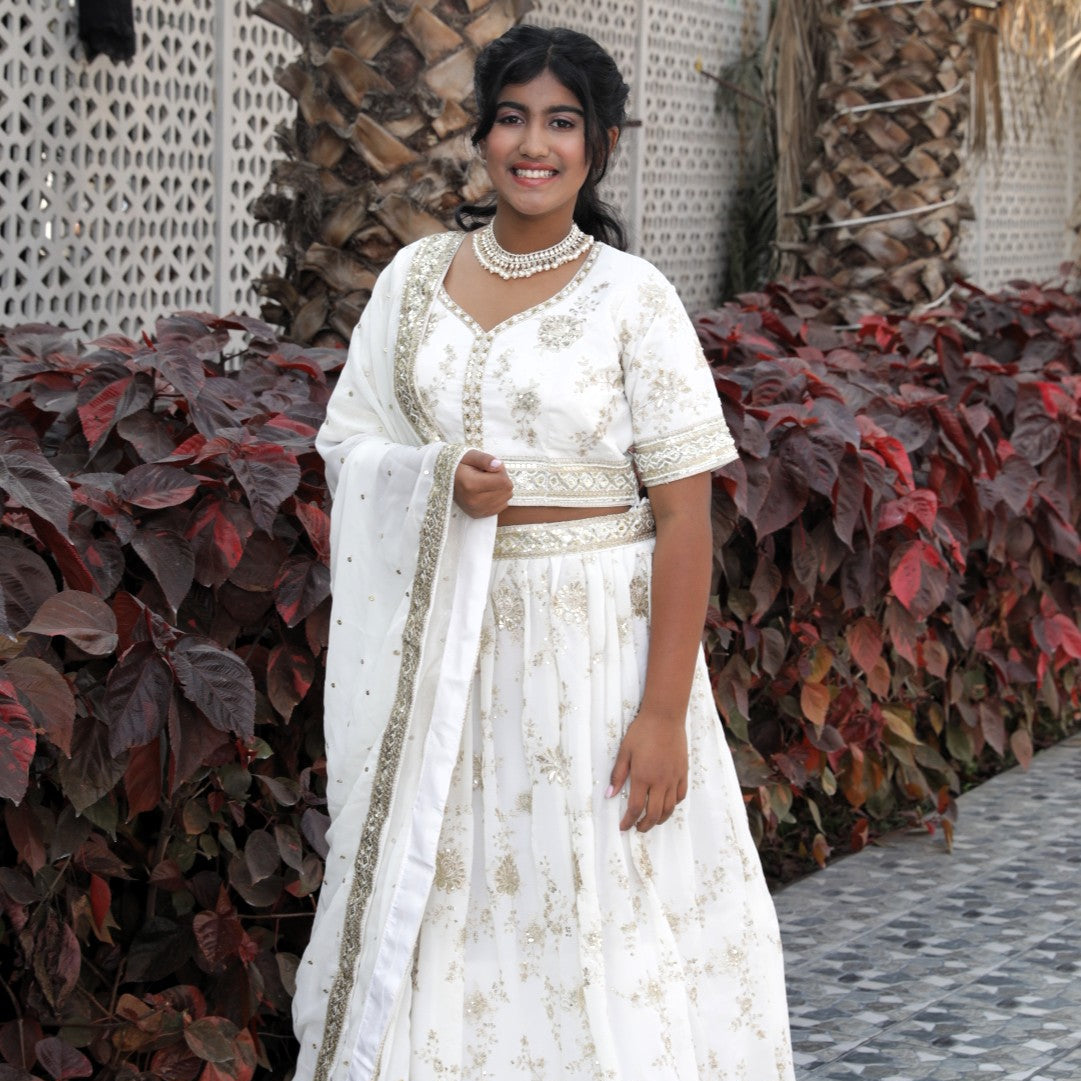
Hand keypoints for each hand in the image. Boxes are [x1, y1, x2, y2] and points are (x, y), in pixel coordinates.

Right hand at [453, 450, 512, 517]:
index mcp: (471, 484)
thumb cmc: (460, 465)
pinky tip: (487, 491)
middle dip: (502, 480)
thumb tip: (498, 465)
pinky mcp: (479, 514)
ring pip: (506, 499)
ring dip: (501, 489)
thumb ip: (485, 459)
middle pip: (506, 490)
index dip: (501, 470)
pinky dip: (498, 497)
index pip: (503, 481)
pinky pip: (501, 506)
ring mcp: (476, 510)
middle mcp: (474, 501)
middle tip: (489, 474)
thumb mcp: (470, 455)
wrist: (447, 479)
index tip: (490, 467)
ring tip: (487, 482)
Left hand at [607, 711, 687, 831]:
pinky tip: (667, 805)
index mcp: (643, 777)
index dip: (628, 821)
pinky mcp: (683, 772)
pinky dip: (674, 805)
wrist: (665, 717)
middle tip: (637, 828)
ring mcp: (674, 778)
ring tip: (651, 821)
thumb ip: (618, 775)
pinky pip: (680, 795)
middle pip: (654, 813)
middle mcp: (660, 781)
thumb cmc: (642, 731)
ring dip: (659, 819)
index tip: (623, 827)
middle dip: (644, 826)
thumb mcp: (624, 752)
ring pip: (669, 808)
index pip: (635, 808)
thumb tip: (609, 795)